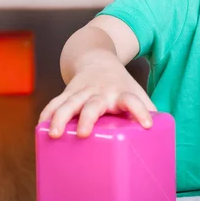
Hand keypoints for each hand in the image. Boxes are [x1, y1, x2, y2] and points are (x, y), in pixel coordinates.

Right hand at [38, 55, 156, 138]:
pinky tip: (41, 127)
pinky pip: (55, 102)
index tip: (147, 125)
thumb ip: (146, 112)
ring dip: (60, 117)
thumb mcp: (136, 94)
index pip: (133, 100)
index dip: (140, 111)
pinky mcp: (67, 92)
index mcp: (121, 94)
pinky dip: (47, 114)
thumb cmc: (120, 86)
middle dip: (88, 117)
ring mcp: (82, 91)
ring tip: (55, 135)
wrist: (97, 59)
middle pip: (94, 103)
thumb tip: (158, 141)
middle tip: (84, 133)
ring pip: (68, 102)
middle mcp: (101, 92)